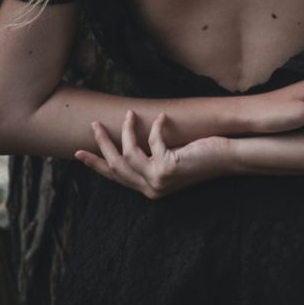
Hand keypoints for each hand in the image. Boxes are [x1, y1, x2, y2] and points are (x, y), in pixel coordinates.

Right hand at [74, 109, 230, 198]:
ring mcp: (159, 181)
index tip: (79, 154)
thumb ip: (150, 158)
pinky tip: (162, 118)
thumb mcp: (169, 160)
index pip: (116, 177)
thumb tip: (128, 139)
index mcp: (149, 189)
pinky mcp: (168, 168)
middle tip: (94, 125)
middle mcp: (151, 189)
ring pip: (130, 153)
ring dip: (127, 131)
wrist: (224, 160)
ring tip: (129, 114)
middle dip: (103, 144)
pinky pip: (153, 142)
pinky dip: (156, 127)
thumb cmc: (199, 157)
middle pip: (116, 165)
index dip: (96, 164)